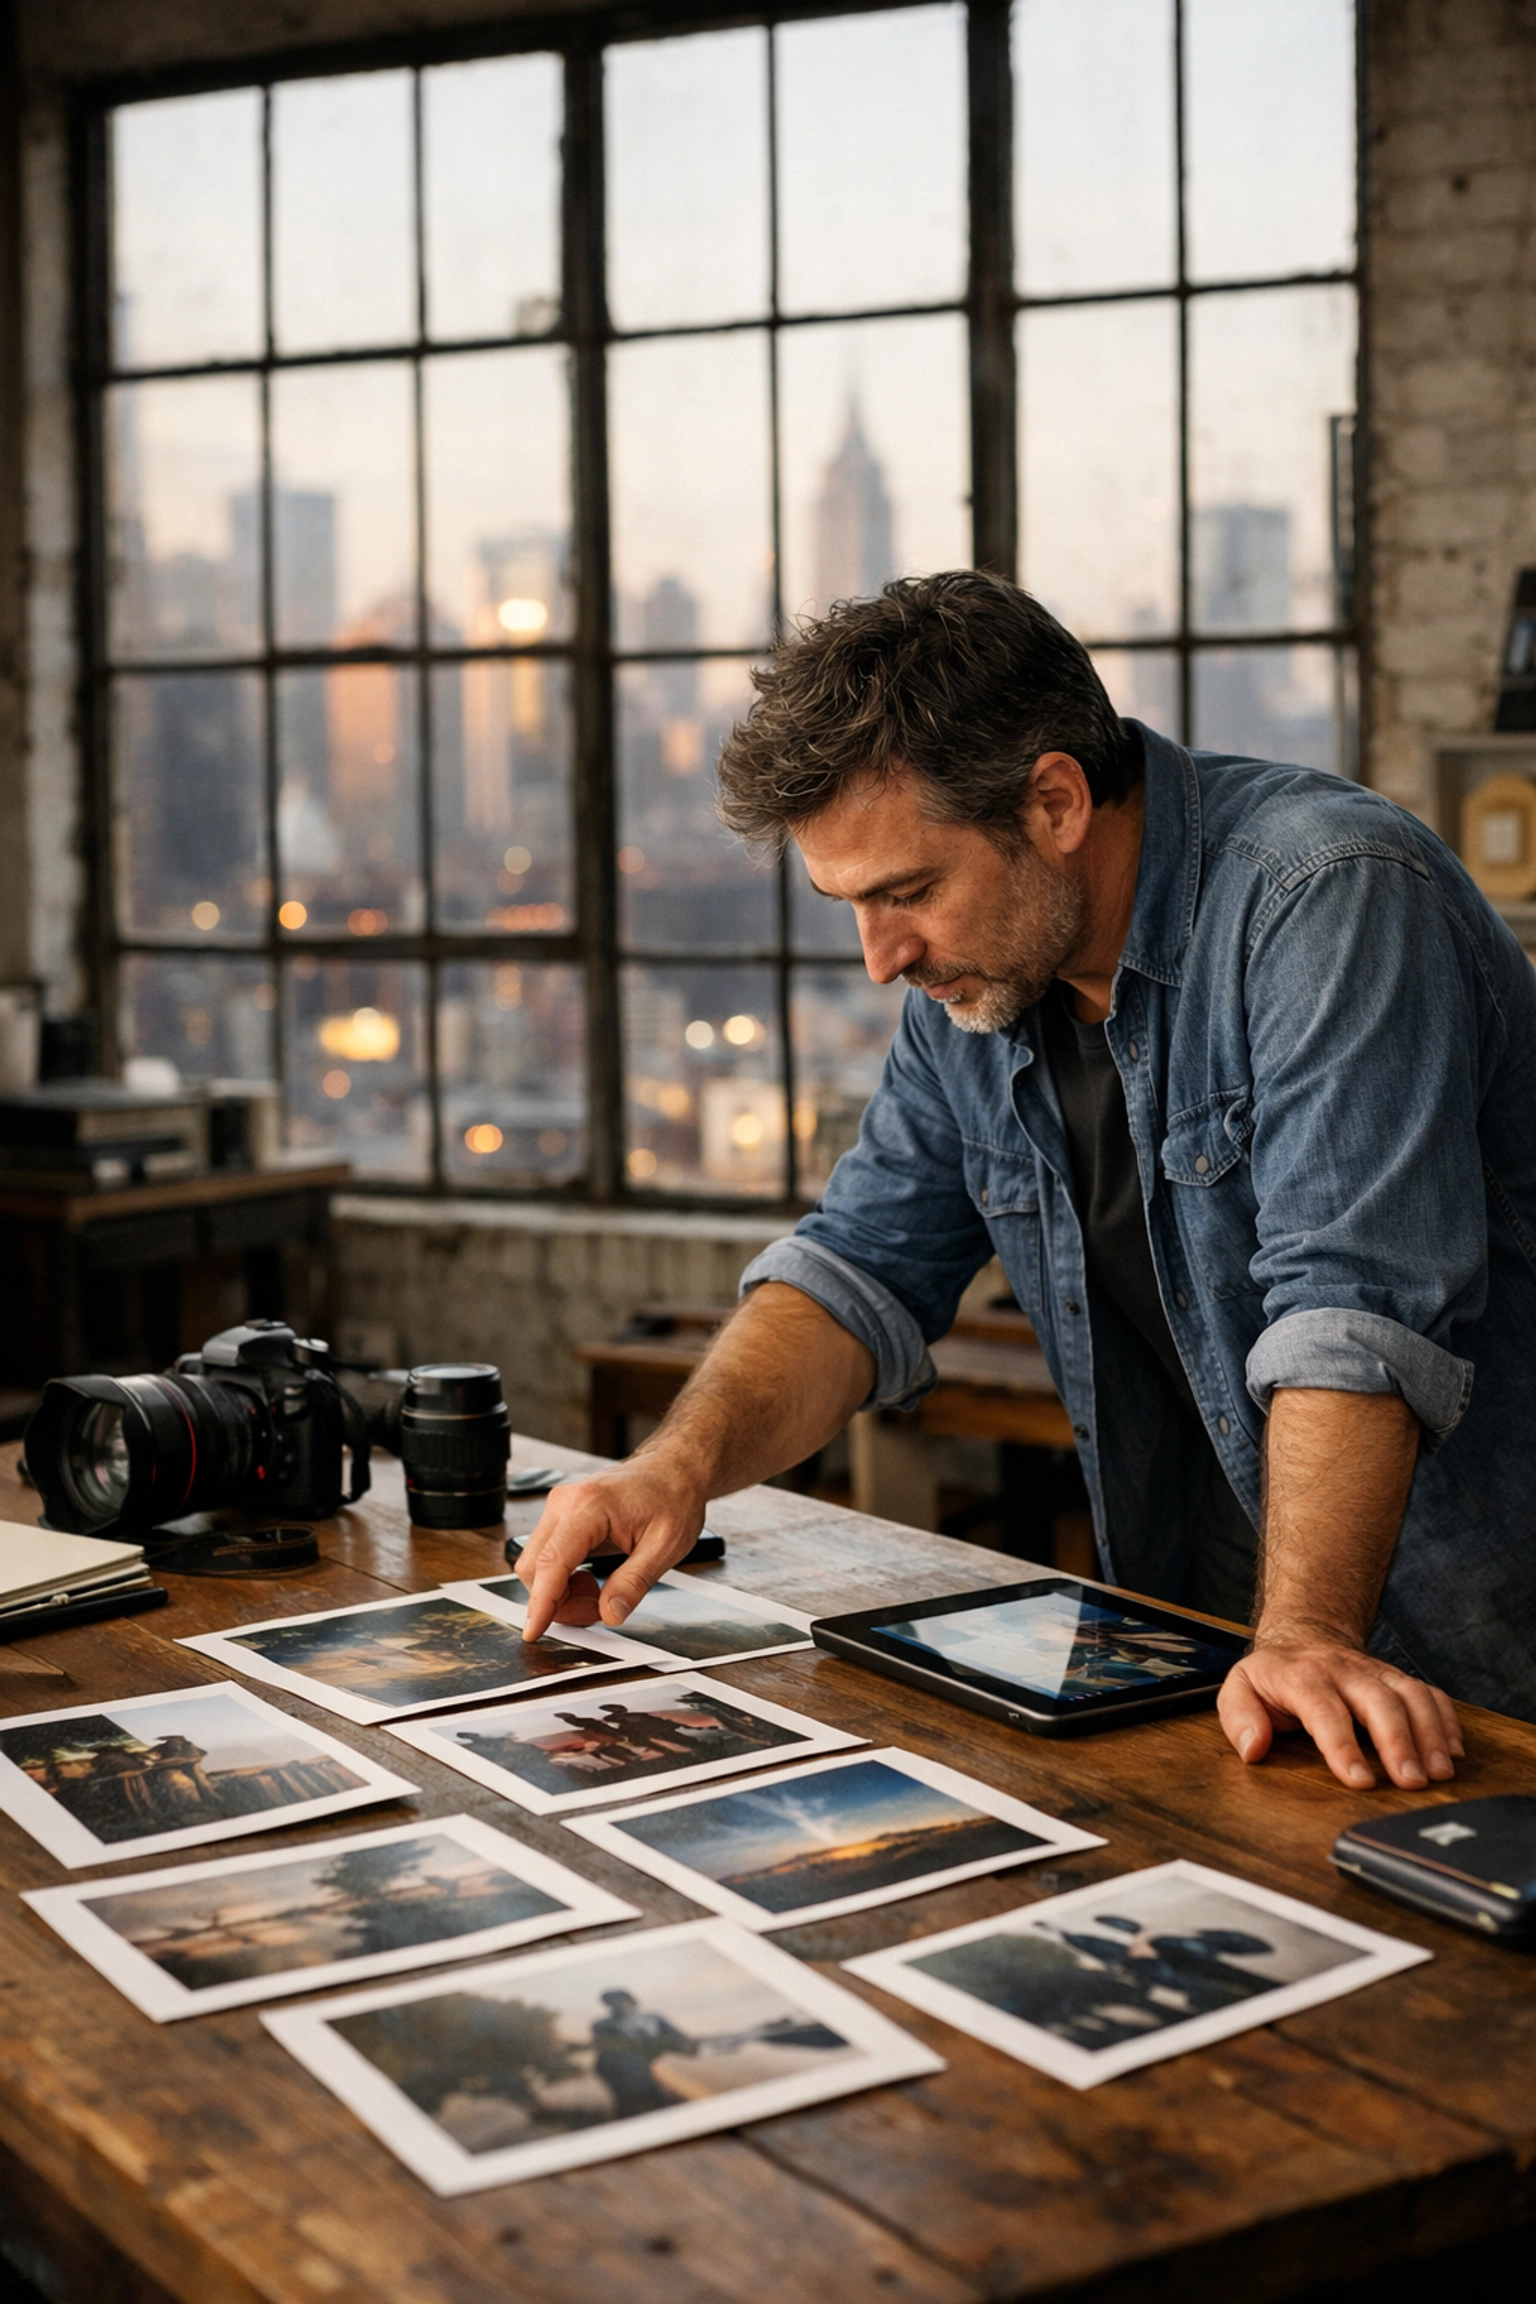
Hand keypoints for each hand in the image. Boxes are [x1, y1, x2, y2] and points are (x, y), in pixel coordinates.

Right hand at [513, 1458, 705, 1641]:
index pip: (552, 1562)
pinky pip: (546, 1558)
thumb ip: (634, 1582)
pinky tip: (590, 1580)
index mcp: (590, 1506)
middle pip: (535, 1567)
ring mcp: (559, 1508)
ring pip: (536, 1566)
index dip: (541, 1602)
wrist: (672, 1471)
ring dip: (560, 1593)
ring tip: (598, 1593)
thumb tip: (610, 1614)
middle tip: (598, 1610)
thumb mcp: (666, 1546)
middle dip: (558, 1602)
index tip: (534, 1632)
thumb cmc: (672, 1498)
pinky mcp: (560, 1517)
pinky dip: (562, 1580)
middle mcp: (565, 1503)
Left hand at [1217, 1630, 1464, 1790]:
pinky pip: (1428, 1693)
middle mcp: (1343, 1671)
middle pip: (1377, 1700)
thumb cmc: (1274, 1675)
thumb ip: (1239, 1718)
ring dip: (1429, 1733)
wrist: (1303, 1636)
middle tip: (1411, 1781)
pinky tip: (1453, 1751)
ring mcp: (1374, 1672)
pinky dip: (1446, 1720)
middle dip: (1398, 1741)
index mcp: (1301, 1676)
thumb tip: (1253, 1748)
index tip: (1360, 1780)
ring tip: (1440, 1772)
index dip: (1342, 1745)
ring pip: (1410, 1694)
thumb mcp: (1239, 1690)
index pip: (1324, 1709)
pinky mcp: (1396, 1678)